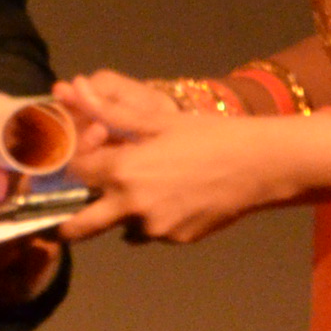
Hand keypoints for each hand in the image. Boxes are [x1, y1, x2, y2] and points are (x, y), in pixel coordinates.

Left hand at [50, 70, 330, 243]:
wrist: (261, 164)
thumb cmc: (209, 134)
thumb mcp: (158, 119)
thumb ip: (109, 113)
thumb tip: (72, 91)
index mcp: (123, 171)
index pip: (75, 175)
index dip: (75, 166)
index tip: (84, 160)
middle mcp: (133, 206)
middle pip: (80, 226)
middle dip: (70, 221)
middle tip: (72, 210)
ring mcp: (155, 228)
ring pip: (120, 228)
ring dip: (122, 214)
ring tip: (149, 188)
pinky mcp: (176, 239)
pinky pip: (151, 231)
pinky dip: (153, 219)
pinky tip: (176, 197)